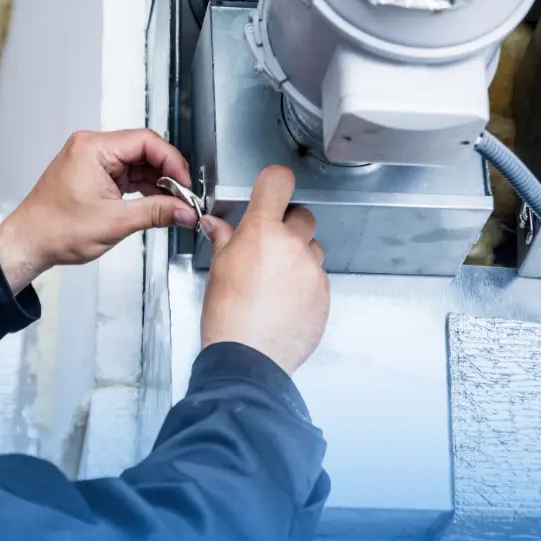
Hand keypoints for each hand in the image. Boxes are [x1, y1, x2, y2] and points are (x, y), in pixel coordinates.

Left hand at [0, 129, 197, 290]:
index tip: (185, 184)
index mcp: (93, 148)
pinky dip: (142, 188)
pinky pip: (126, 173)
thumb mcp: (115, 222)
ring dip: (156, 182)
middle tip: (183, 196)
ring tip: (173, 204)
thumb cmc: (56, 230)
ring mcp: (92, 160)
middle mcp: (91, 147)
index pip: (146, 141)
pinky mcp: (93, 173)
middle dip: (166, 173)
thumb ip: (156, 212)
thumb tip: (185, 210)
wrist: (29, 243)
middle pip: (143, 150)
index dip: (172, 161)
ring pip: (137, 163)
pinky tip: (156, 203)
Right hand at [199, 166, 329, 374]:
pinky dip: (305, 285)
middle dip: (288, 227)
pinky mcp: (324, 295)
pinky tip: (284, 302)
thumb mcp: (219, 269)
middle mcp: (293, 245)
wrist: (247, 358)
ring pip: (312, 250)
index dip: (275, 182)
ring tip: (275, 281)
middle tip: (269, 247)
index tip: (273, 189)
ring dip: (298, 257)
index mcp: (263, 231)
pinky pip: (318, 279)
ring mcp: (312, 271)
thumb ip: (224, 239)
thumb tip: (217, 226)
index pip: (278, 182)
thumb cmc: (228, 316)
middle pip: (302, 216)